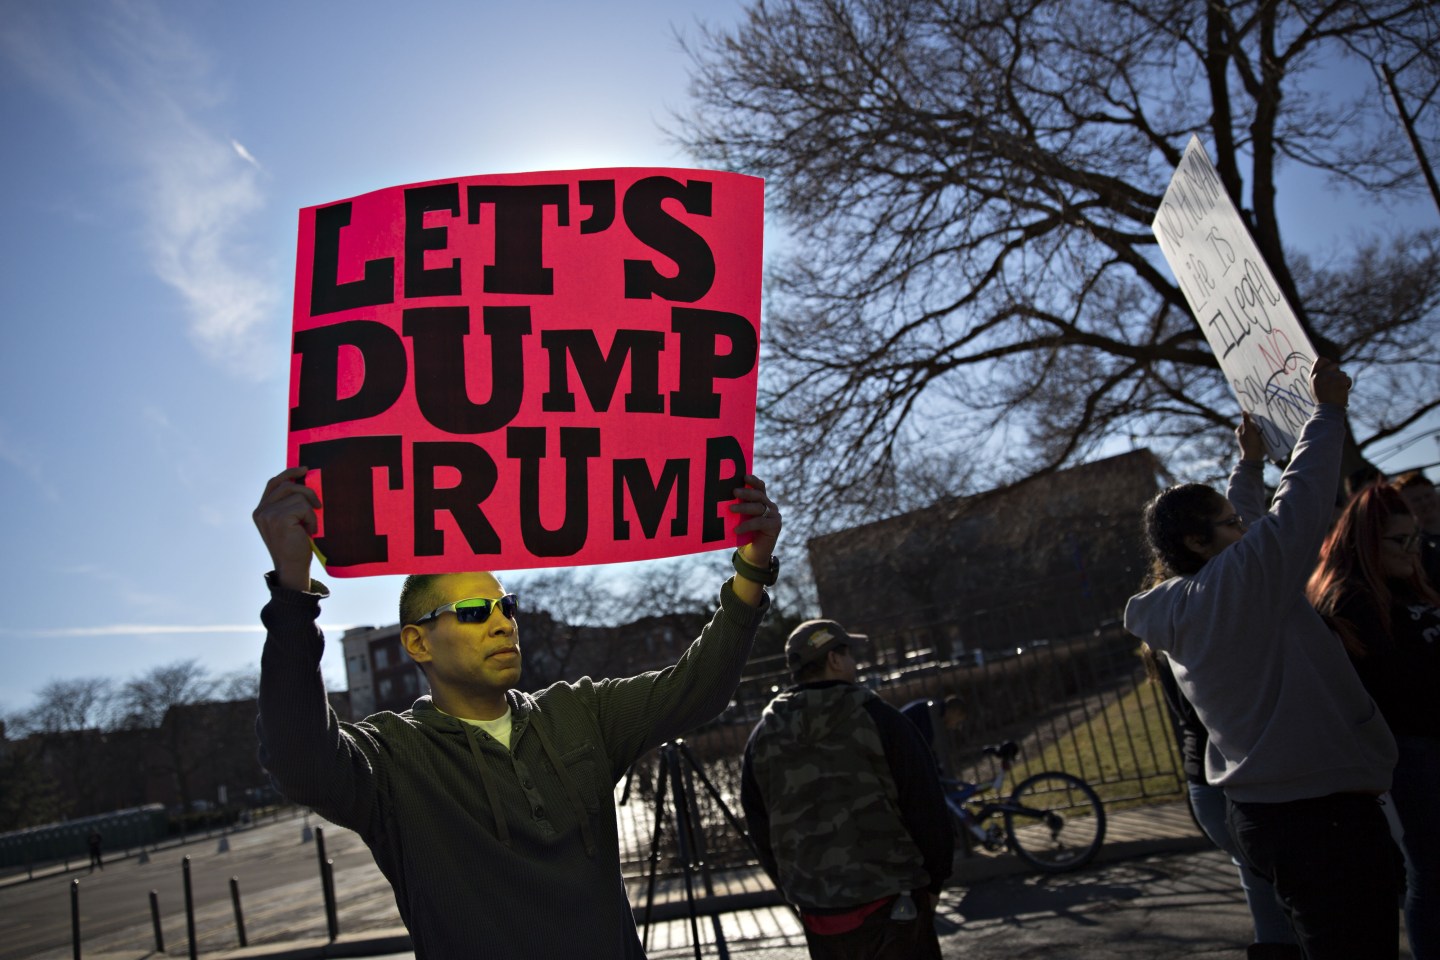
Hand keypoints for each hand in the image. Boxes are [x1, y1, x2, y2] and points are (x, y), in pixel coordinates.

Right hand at [253, 466, 319, 591]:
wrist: (292, 568)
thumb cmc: (295, 546)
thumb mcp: (288, 522)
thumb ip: (288, 504)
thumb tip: (304, 480)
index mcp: (260, 511)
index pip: (274, 483)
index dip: (289, 473)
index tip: (305, 469)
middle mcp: (261, 511)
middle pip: (288, 485)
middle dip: (307, 492)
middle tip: (317, 506)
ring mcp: (268, 514)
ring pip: (297, 495)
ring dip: (310, 510)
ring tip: (309, 526)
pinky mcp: (279, 518)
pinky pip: (303, 506)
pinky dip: (311, 518)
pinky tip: (309, 532)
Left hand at [730, 474, 779, 564]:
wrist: (754, 553)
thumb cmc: (744, 533)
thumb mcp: (740, 518)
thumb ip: (737, 508)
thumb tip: (720, 499)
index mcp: (762, 501)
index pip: (760, 487)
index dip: (753, 481)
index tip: (744, 476)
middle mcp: (770, 506)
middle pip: (759, 495)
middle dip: (746, 493)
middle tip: (734, 492)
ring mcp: (774, 515)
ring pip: (759, 508)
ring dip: (744, 508)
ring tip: (731, 509)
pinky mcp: (775, 526)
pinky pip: (760, 522)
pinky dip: (747, 525)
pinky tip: (737, 529)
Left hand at [1236, 410, 1264, 460]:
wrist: (1254, 456)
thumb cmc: (1249, 442)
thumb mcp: (1248, 430)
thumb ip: (1246, 421)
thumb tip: (1243, 411)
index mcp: (1240, 431)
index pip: (1246, 421)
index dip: (1252, 418)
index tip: (1259, 416)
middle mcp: (1244, 434)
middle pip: (1252, 425)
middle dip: (1258, 423)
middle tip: (1264, 420)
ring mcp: (1251, 438)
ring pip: (1257, 430)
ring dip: (1262, 428)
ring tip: (1267, 425)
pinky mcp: (1256, 441)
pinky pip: (1261, 435)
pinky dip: (1264, 433)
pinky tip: (1268, 431)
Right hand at [1310, 357, 1350, 407]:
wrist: (1328, 410)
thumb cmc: (1323, 400)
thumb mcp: (1315, 387)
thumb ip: (1318, 376)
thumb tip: (1321, 364)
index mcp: (1313, 376)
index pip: (1320, 360)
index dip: (1327, 362)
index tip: (1331, 368)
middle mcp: (1320, 374)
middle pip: (1334, 365)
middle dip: (1338, 373)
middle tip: (1335, 383)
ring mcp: (1330, 377)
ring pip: (1342, 373)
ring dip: (1343, 381)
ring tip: (1337, 390)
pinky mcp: (1340, 380)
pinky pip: (1347, 379)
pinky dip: (1347, 385)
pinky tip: (1343, 392)